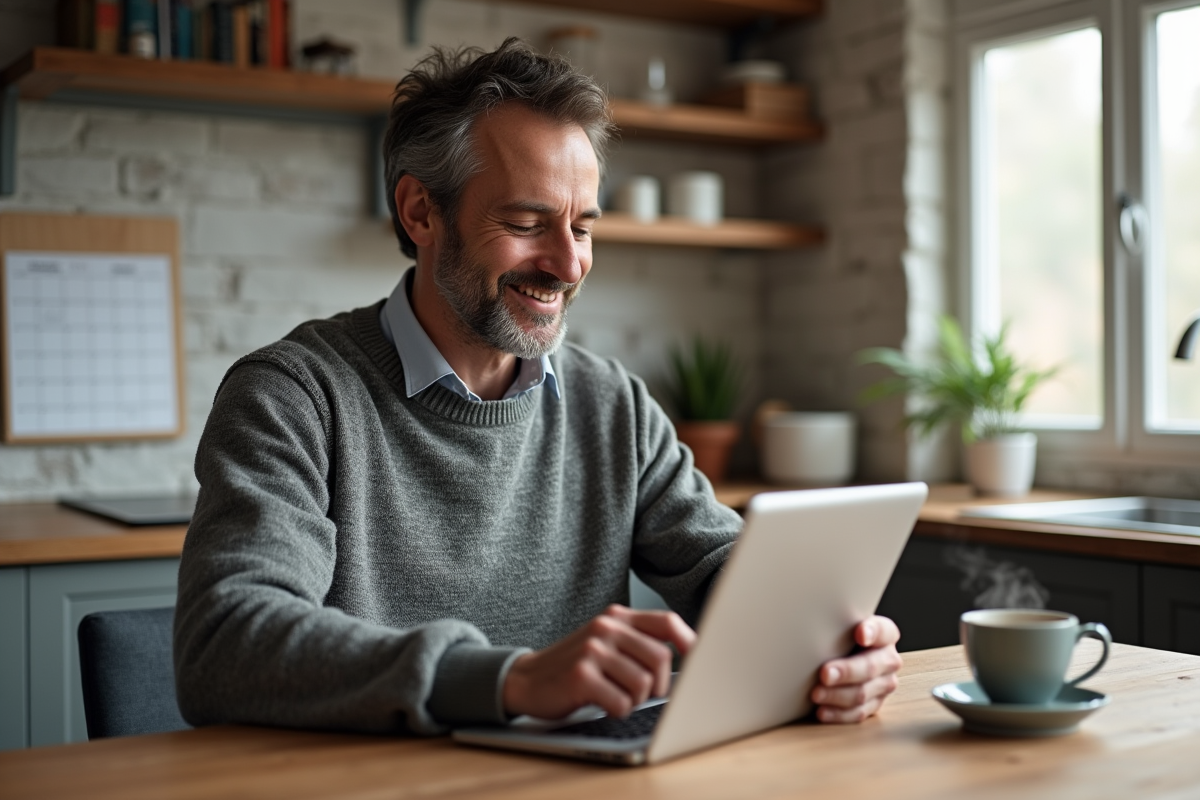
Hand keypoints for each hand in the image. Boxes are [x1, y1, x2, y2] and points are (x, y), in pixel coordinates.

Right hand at [502, 604, 695, 719]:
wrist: (526, 679)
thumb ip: (640, 642)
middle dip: (659, 685)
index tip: (700, 661)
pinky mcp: (580, 675)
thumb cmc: (576, 666)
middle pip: (660, 658)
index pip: (667, 622)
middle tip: (644, 695)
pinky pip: (621, 702)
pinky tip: (604, 705)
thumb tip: (690, 657)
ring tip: (619, 697)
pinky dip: (619, 711)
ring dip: (637, 700)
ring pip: (643, 683)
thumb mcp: (607, 642)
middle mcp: (606, 627)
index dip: (690, 642)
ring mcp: (592, 649)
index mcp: (617, 616)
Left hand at [810, 615, 902, 723]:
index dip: (872, 632)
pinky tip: (822, 711)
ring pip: (863, 693)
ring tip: (816, 694)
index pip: (883, 630)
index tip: (860, 634)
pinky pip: (858, 712)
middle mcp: (888, 660)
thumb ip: (837, 624)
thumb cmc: (838, 637)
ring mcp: (884, 684)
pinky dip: (838, 713)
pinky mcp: (874, 704)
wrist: (841, 655)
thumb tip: (809, 622)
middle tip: (825, 673)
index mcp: (885, 635)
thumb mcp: (840, 626)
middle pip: (870, 666)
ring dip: (837, 695)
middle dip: (846, 671)